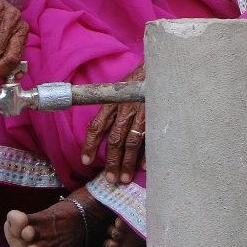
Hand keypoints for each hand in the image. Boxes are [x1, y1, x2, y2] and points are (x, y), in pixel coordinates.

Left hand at [82, 65, 146, 184]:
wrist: (161, 67)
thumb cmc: (139, 79)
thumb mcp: (121, 88)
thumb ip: (113, 106)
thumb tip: (104, 128)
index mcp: (113, 101)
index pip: (97, 126)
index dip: (90, 145)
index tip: (85, 161)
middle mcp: (125, 109)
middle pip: (114, 139)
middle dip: (111, 161)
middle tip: (110, 178)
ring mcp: (141, 113)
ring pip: (131, 143)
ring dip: (127, 163)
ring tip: (124, 178)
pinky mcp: (156, 115)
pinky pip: (150, 138)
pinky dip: (147, 154)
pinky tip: (143, 167)